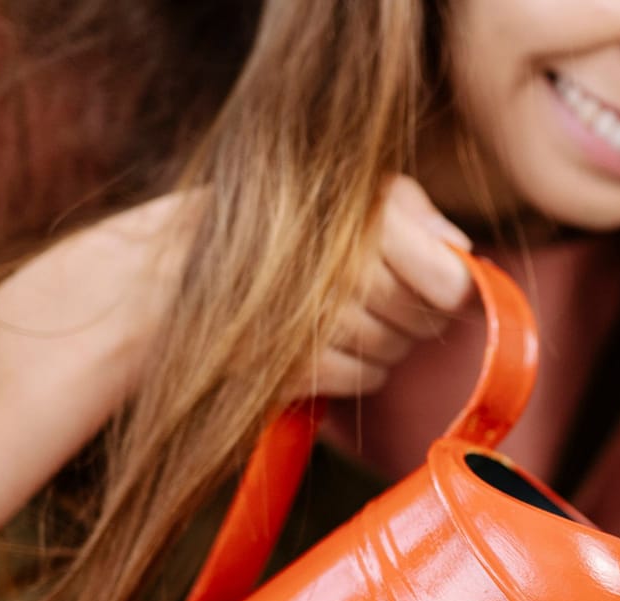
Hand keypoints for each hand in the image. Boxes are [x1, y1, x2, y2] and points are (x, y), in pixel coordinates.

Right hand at [0, 176, 472, 598]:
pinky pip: (360, 380)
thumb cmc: (261, 252)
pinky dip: (343, 374)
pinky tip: (304, 348)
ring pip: (396, 352)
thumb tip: (466, 259)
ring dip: (372, 347)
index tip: (424, 285)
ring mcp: (314, 308)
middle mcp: (337, 250)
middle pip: (426, 319)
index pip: (449, 277)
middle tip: (356, 298)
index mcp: (352, 201)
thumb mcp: (335, 213)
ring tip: (320, 318)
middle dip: (406, 319)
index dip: (447, 292)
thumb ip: (409, 220)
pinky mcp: (291, 358)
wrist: (153, 290)